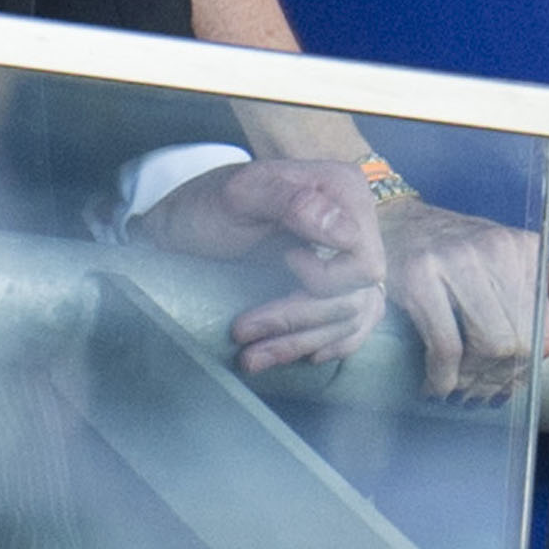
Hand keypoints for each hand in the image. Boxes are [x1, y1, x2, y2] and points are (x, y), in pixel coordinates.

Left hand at [134, 159, 388, 372]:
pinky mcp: (337, 284)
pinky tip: (302, 356)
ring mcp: (349, 256)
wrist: (184, 227)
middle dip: (298, 320)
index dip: (325, 279)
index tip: (284, 265)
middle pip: (354, 295)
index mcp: (343, 190)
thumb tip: (347, 234)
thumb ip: (292, 202)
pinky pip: (354, 325)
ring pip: (350, 318)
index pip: (364, 262)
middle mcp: (356, 222)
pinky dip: (329, 344)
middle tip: (242, 331)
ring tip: (251, 357)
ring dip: (300, 342)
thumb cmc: (208, 205)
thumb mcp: (240, 195)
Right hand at [377, 198, 548, 402]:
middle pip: (515, 343)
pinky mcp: (418, 278)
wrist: (395, 224)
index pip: (542, 331)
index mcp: (521, 249)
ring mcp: (454, 262)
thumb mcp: (511, 257)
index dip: (527, 367)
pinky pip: (446, 347)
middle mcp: (494, 250)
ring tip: (460, 391)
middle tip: (481, 393)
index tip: (510, 380)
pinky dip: (443, 378)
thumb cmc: (457, 248)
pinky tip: (437, 384)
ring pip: (486, 347)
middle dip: (498, 380)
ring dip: (471, 383)